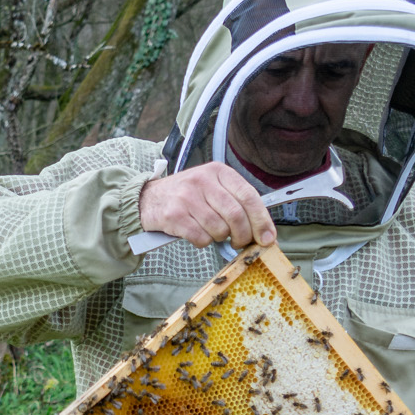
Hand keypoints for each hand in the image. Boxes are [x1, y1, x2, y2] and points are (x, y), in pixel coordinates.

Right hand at [139, 162, 276, 250]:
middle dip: (243, 235)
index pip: (249, 196)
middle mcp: (203, 180)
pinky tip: (197, 234)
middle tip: (240, 242)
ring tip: (212, 232)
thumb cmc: (186, 197)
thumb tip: (263, 230)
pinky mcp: (174, 215)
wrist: (147, 199)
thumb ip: (235, 202)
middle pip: (236, 215)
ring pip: (219, 229)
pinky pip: (201, 238)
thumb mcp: (211, 187)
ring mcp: (187, 197)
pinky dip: (203, 242)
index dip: (261, 220)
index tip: (268, 238)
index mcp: (218, 171)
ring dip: (219, 238)